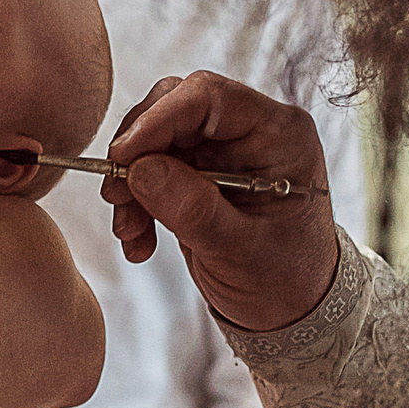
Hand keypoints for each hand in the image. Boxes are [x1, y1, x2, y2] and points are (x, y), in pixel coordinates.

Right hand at [100, 72, 339, 331]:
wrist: (291, 309)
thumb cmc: (284, 279)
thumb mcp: (239, 250)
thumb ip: (192, 208)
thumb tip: (140, 169)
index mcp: (279, 135)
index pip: (211, 98)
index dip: (159, 118)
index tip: (122, 155)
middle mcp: (252, 131)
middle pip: (176, 108)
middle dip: (138, 152)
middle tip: (117, 196)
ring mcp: (225, 149)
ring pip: (157, 138)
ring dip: (132, 182)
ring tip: (129, 230)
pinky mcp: (201, 171)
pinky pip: (154, 167)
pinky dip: (138, 200)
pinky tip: (139, 239)